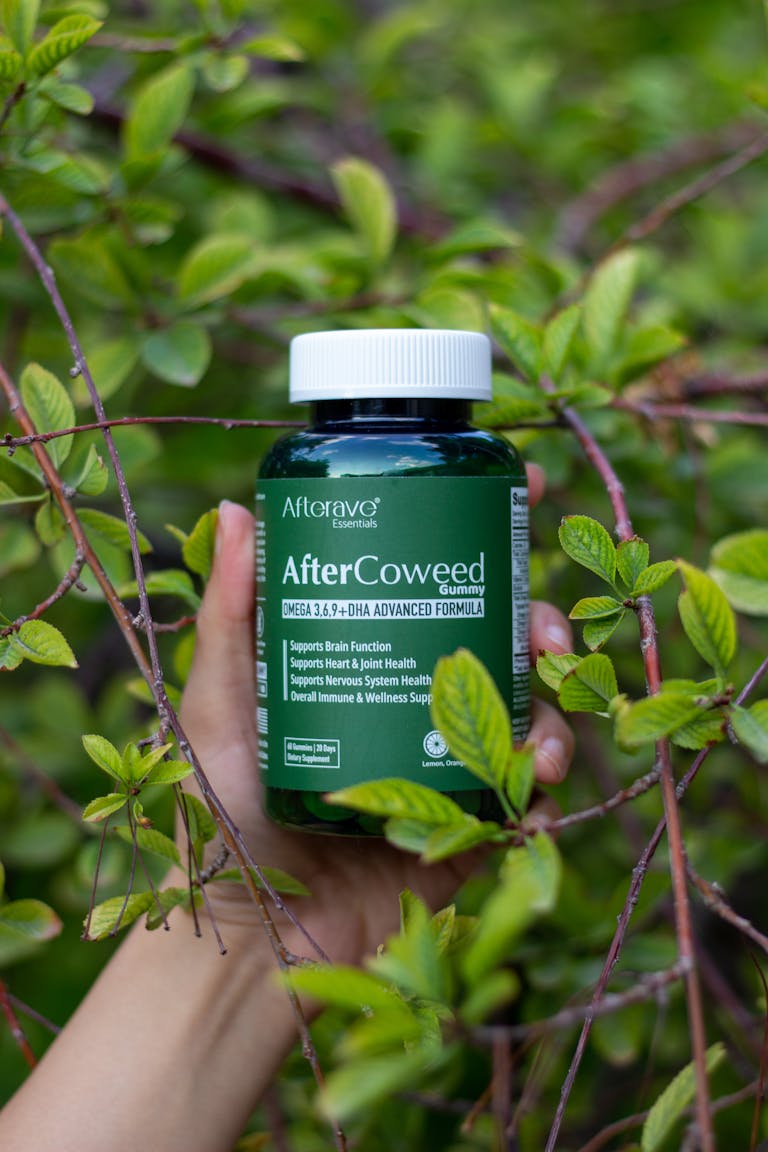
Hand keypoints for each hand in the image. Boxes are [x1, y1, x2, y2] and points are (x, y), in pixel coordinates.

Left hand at [179, 463, 573, 965]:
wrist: (245, 935)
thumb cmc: (217, 814)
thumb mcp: (221, 702)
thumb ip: (229, 615)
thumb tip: (236, 511)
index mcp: (370, 653)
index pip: (435, 577)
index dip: (485, 529)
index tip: (521, 486)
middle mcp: (415, 697)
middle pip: (501, 636)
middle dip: (543, 619)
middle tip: (546, 630)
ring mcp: (447, 760)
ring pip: (529, 709)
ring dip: (554, 706)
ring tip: (542, 724)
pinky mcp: (469, 826)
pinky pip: (527, 794)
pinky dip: (543, 782)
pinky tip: (536, 778)